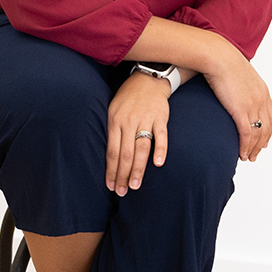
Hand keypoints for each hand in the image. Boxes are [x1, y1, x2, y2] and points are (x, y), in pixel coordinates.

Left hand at [105, 72, 170, 195]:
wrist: (148, 79)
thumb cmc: (128, 98)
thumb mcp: (113, 110)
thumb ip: (113, 132)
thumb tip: (110, 158)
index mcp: (115, 121)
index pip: (111, 152)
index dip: (111, 170)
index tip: (111, 186)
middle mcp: (128, 122)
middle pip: (125, 154)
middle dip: (123, 175)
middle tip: (122, 192)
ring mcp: (145, 119)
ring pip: (141, 148)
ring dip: (138, 169)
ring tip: (135, 185)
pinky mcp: (161, 117)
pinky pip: (161, 136)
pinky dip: (160, 150)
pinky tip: (158, 164)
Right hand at [203, 47, 271, 161]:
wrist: (218, 56)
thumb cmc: (221, 60)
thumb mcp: (237, 73)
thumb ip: (239, 84)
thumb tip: (231, 88)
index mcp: (262, 90)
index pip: (271, 116)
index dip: (269, 130)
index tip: (265, 140)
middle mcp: (261, 99)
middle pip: (267, 127)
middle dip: (262, 143)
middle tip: (256, 154)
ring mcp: (252, 105)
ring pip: (258, 134)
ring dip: (254, 148)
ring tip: (248, 158)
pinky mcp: (241, 110)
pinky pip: (247, 134)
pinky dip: (246, 146)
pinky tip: (242, 154)